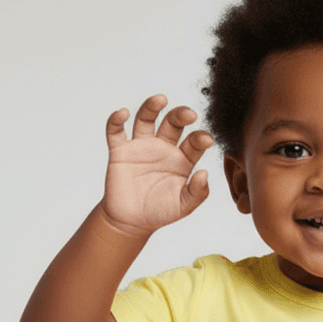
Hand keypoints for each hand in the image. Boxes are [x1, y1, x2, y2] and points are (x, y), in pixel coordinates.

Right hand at [101, 95, 212, 235]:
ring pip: (146, 119)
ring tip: (161, 99)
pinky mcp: (120, 151)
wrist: (131, 222)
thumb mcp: (183, 206)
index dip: (200, 138)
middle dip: (180, 115)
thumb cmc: (160, 212)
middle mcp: (163, 147)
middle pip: (173, 123)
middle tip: (189, 113)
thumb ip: (197, 192)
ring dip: (152, 106)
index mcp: (182, 159)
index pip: (193, 142)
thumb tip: (205, 173)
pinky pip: (116, 131)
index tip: (206, 140)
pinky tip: (122, 113)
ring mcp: (141, 146)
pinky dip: (116, 120)